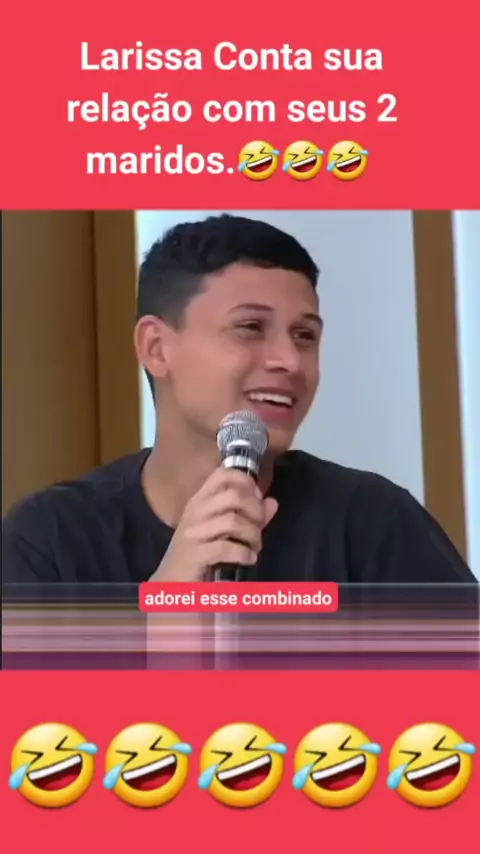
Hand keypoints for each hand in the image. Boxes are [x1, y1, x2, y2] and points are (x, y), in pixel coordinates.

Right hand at [149, 468, 277, 581]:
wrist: (170, 587)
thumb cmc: (198, 557)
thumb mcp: (224, 532)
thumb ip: (249, 517)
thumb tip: (272, 502)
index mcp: (200, 501)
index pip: (223, 474)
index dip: (246, 483)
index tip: (256, 500)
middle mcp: (195, 512)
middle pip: (233, 495)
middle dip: (255, 511)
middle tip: (259, 528)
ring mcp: (193, 533)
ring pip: (232, 520)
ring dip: (252, 535)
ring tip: (254, 547)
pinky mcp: (194, 555)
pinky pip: (225, 547)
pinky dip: (243, 553)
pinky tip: (248, 559)